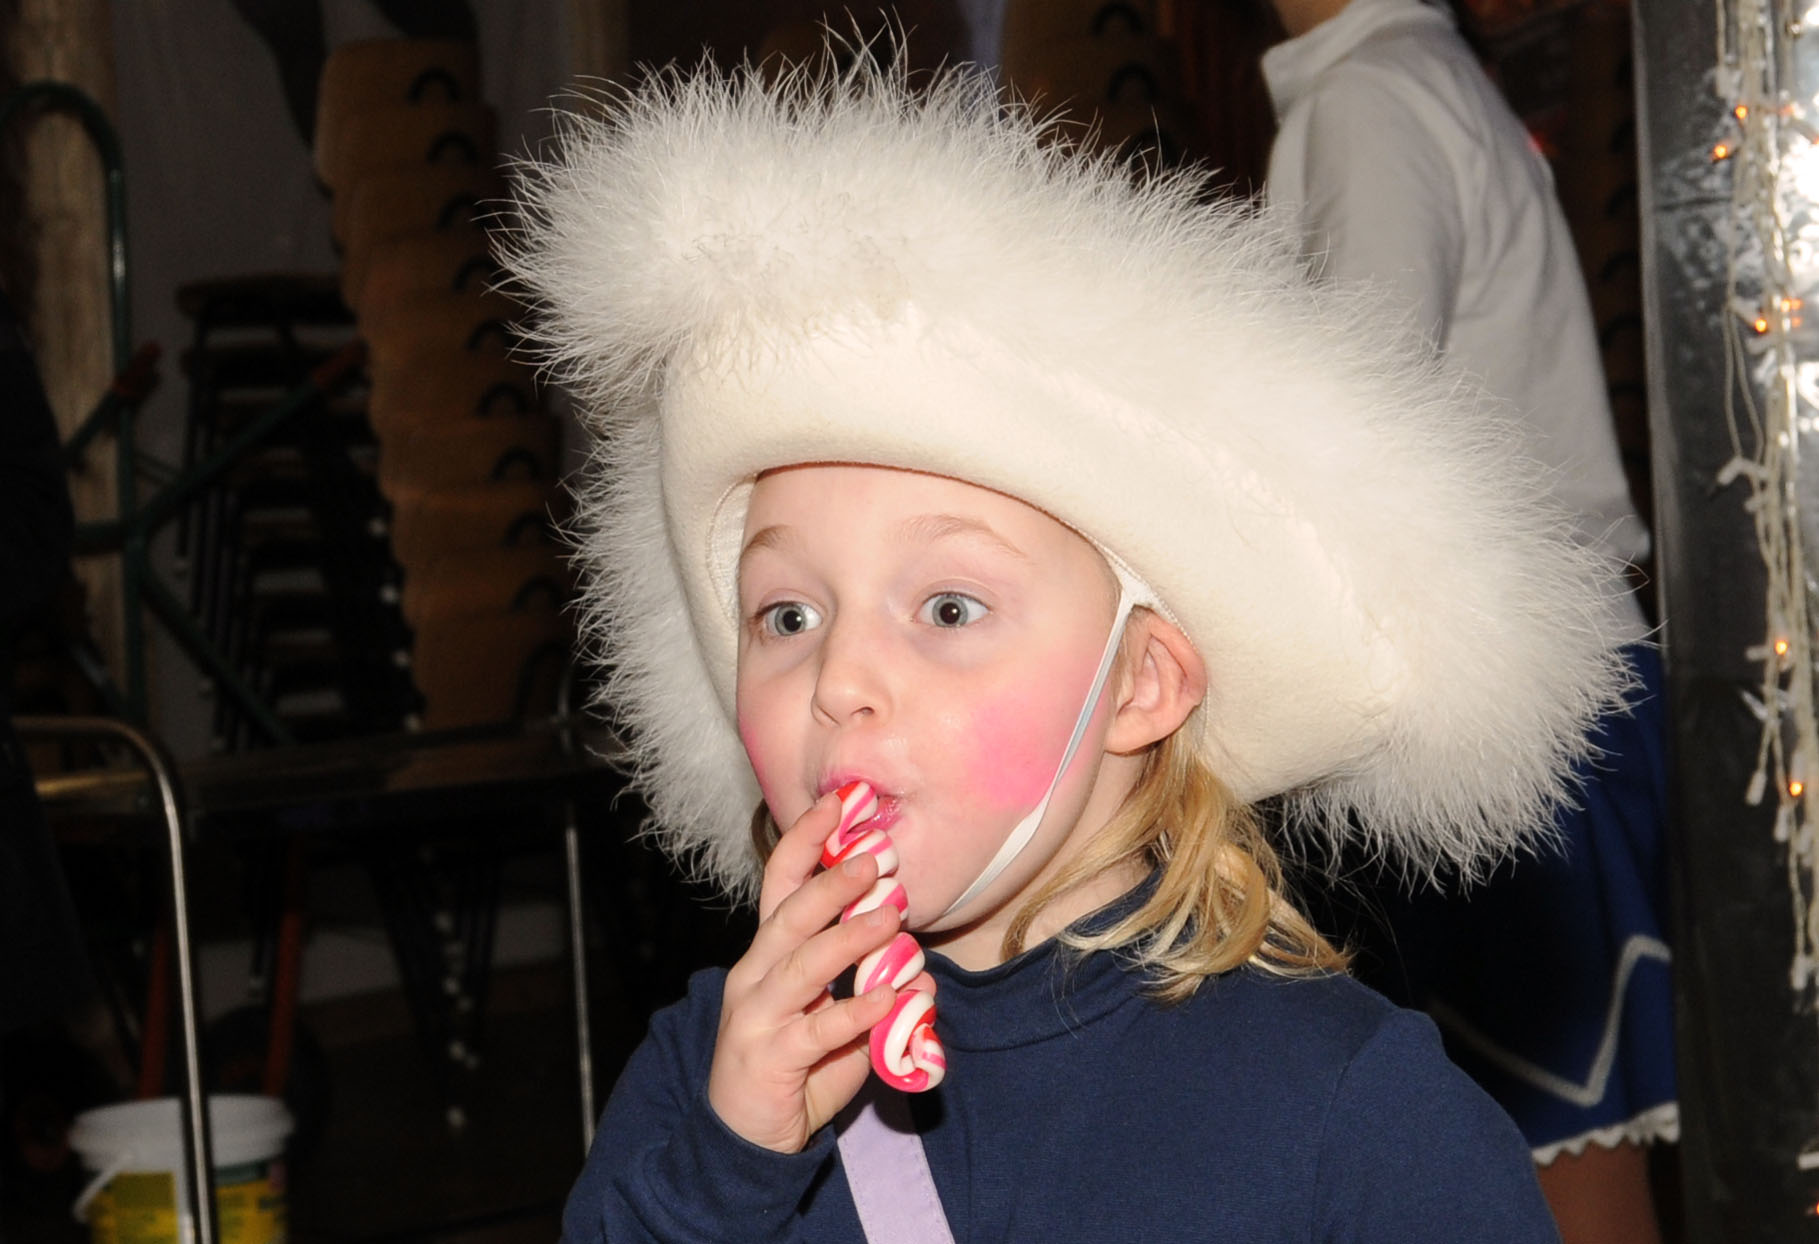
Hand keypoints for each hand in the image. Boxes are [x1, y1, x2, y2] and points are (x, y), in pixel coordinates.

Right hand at [706, 792, 934, 1152]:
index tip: (837, 803)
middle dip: (831, 881)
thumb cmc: (793, 1069)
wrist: (745, 1140)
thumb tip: (921, 970)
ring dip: (849, 938)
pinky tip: (891, 999)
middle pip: (789, 916)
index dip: (805, 843)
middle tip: (876, 856)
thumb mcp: (833, 1022)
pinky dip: (856, 1010)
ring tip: (890, 916)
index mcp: (767, 955)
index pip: (780, 886)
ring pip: (802, 965)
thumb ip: (872, 992)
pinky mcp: (769, 1058)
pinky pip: (818, 1029)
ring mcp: (756, 1016)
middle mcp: (754, 975)